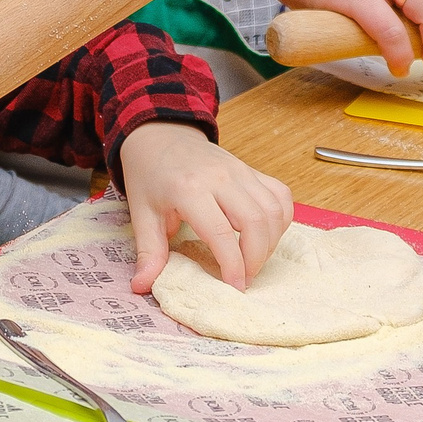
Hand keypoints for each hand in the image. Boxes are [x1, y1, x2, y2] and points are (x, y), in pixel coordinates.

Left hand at [119, 125, 294, 292]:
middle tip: (244, 278)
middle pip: (256, 223)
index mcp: (190, 189)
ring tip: (253, 260)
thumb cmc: (150, 175)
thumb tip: (141, 285)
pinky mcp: (251, 170)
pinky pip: (280, 196)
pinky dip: (280, 220)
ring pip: (274, 211)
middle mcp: (221, 178)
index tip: (234, 287)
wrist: (160, 134)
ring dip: (270, 242)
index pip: (222, 234)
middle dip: (256, 259)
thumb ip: (148, 251)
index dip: (233, 265)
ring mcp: (241, 171)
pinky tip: (265, 235)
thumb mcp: (142, 213)